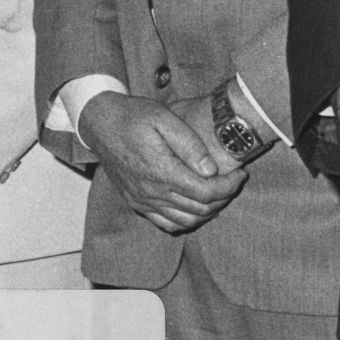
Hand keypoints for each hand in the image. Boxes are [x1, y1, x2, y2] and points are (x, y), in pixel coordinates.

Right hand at [78, 90, 245, 233]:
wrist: (99, 123)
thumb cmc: (132, 116)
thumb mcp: (163, 118)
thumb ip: (190, 145)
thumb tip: (210, 169)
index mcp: (161, 171)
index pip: (206, 193)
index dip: (229, 187)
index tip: (240, 173)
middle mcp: (152, 192)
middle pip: (200, 209)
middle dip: (224, 197)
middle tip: (233, 181)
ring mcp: (142, 200)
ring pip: (186, 220)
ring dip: (208, 210)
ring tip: (218, 192)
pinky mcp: (136, 202)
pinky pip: (166, 223)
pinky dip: (186, 219)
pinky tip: (194, 205)